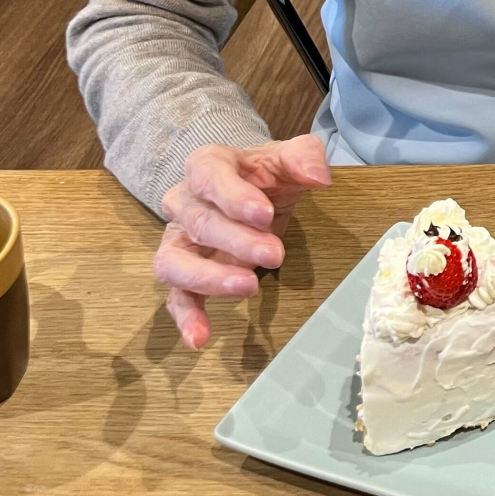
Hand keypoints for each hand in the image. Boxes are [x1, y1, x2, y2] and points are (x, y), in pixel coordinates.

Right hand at [155, 134, 330, 348]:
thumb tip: (319, 177)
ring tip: (247, 288)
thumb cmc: (265, 172)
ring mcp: (178, 240)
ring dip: (208, 279)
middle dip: (237, 241)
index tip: (265, 215)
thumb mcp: (288, 157)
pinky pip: (176, 296)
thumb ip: (304, 157)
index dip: (234, 198)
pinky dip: (185, 317)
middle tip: (275, 255)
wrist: (252, 188)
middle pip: (200, 223)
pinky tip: (201, 338)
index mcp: (205, 165)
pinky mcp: (184, 272)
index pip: (210, 177)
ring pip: (175, 262)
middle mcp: (183, 201)